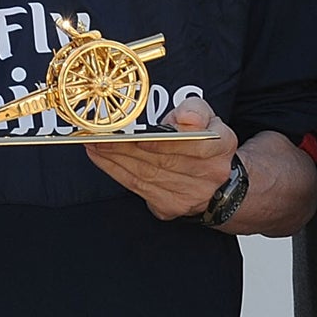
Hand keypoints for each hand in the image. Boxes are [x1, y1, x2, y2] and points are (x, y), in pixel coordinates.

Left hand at [82, 97, 239, 220]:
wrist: (219, 183)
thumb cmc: (206, 143)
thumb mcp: (209, 117)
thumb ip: (195, 109)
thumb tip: (186, 117)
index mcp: (221, 146)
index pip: (189, 143)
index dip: (159, 141)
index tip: (134, 134)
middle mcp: (209, 174)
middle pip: (161, 160)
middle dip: (126, 148)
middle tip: (99, 136)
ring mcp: (190, 195)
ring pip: (146, 175)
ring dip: (115, 160)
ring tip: (95, 145)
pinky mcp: (172, 207)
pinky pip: (139, 189)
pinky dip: (117, 172)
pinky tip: (102, 159)